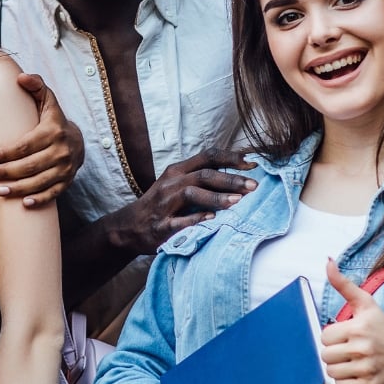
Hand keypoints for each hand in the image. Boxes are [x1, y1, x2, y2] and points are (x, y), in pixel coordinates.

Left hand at [0, 73, 83, 207]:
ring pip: (40, 181)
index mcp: (53, 131)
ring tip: (0, 191)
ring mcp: (65, 168)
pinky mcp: (68, 181)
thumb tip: (20, 78)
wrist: (78, 140)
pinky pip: (54, 193)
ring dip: (19, 189)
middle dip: (7, 172)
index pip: (25, 145)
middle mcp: (61, 151)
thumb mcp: (47, 99)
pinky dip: (40, 199)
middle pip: (30, 165)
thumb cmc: (53, 119)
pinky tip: (25, 204)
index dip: (6, 153)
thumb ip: (35, 85)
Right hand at [118, 147, 255, 253]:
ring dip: (216, 197)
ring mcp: (164, 204)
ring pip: (191, 194)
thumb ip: (202, 178)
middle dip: (230, 179)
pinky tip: (212, 219)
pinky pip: (179, 221)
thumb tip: (239, 175)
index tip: (252, 163)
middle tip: (254, 185)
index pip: (207, 157)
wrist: (129, 227)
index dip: (230, 157)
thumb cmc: (161, 204)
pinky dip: (195, 218)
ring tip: (238, 201)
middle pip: (203, 175)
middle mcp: (171, 183)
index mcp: (177, 171)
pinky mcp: (160, 225)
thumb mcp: (177, 185)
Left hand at [321, 259, 383, 383]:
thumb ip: (343, 284)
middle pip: (326, 356)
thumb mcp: (366, 304)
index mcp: (359, 328)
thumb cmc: (383, 327)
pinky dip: (346, 383)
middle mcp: (363, 348)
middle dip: (334, 353)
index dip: (332, 336)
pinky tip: (357, 374)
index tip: (344, 335)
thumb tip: (327, 261)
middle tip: (348, 350)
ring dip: (339, 369)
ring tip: (352, 362)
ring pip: (332, 373)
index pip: (324, 336)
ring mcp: (368, 369)